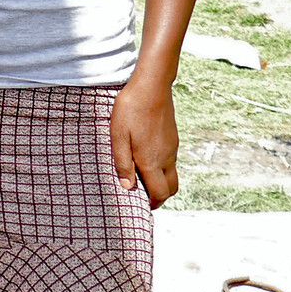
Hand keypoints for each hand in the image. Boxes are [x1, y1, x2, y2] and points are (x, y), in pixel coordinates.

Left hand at [110, 77, 178, 207]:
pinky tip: (144, 158)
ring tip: (139, 176)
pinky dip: (161, 168)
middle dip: (160, 196)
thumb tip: (128, 187)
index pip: (160, 193)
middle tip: (142, 195)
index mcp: (152, 160)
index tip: (139, 204)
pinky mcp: (172, 139)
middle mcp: (166, 157)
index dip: (152, 203)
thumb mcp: (118, 137)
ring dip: (159, 181)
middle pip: (172, 188)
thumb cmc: (130, 111)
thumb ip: (122, 163)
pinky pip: (170, 161)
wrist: (151, 87)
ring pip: (171, 174)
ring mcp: (172, 148)